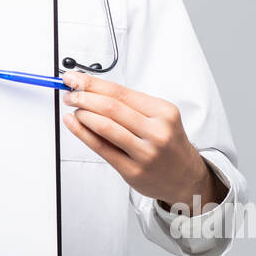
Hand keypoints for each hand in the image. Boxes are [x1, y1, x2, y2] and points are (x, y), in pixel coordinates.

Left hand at [60, 71, 216, 209]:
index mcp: (164, 112)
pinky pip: (102, 147)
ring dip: (82, 113)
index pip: (121, 92)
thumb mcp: (160, 118)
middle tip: (69, 92)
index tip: (74, 78)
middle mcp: (157, 131)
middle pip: (111, 107)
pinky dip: (82, 133)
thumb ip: (130, 105)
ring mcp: (145, 153)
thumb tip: (93, 89)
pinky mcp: (133, 170)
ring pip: (105, 126)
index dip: (93, 83)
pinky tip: (73, 123)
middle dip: (84, 96)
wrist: (186, 177)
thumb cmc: (169, 144)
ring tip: (72, 107)